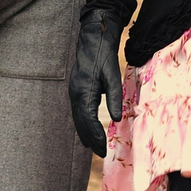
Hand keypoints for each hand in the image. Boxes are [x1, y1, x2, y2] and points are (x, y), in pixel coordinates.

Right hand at [67, 6, 123, 156]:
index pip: (88, 121)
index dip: (96, 137)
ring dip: (85, 133)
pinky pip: (78, 111)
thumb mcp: (112, 74)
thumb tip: (116, 118)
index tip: (103, 150)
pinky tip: (88, 127)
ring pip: (77, 118)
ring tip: (94, 146)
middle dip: (90, 139)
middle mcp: (76, 94)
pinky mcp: (77, 87)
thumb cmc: (104, 53)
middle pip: (81, 123)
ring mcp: (74, 91)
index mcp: (83, 92)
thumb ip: (114, 96)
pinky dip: (83, 122)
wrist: (93, 36)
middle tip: (100, 154)